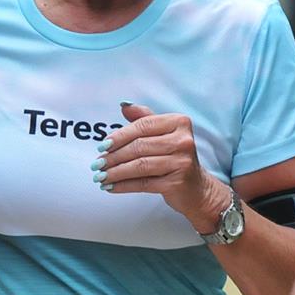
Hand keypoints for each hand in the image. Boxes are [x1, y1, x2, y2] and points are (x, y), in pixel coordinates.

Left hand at [97, 102, 230, 231]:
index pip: (142, 126)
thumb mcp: (164, 134)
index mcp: (180, 122)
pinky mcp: (177, 182)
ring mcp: (182, 162)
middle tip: (97, 164)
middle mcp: (184, 140)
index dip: (119, 136)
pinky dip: (124, 185)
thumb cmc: (175, 158)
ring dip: (115, 172)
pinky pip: (143, 183)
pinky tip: (111, 186)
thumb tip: (124, 106)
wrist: (197, 189)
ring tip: (100, 176)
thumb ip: (144, 119)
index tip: (101, 146)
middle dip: (114, 156)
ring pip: (139, 165)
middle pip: (139, 146)